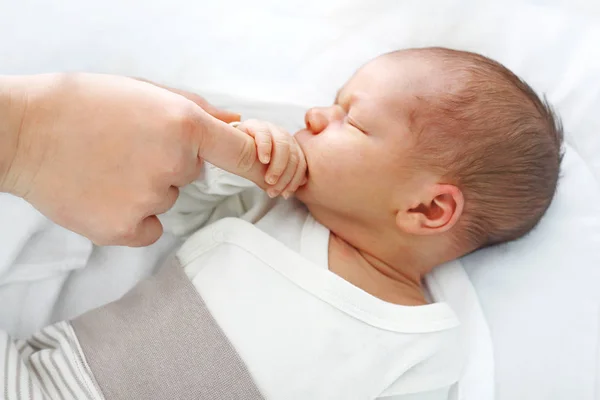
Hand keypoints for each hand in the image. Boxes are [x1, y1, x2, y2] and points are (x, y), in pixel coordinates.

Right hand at [0, 73, 254, 246]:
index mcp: (183, 125)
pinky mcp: (123, 229)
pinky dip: (131, 217)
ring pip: (165, 198)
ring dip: (144, 188)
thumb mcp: (143, 91)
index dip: (256, 164)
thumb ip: (195, 108)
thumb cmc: (83, 104)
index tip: (266, 175)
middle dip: (168, 163)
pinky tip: (103, 194)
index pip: (241, 153)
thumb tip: (236, 122)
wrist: (23, 132)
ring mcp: (149, 199)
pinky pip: (147, 227)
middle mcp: (173, 164)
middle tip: (127, 148)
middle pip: (191, 175)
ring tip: (106, 166)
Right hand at [233, 119, 306, 198]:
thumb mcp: (267, 174)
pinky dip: (266, 149)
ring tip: (269, 179)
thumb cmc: (248, 164)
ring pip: (283, 145)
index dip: (294, 180)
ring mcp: (270, 128)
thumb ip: (283, 178)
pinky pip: (265, 135)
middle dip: (285, 177)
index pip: (300, 162)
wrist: (227, 151)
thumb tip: (300, 184)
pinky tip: (263, 160)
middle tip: (274, 189)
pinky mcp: (255, 125)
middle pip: (294, 155)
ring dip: (278, 166)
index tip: (285, 194)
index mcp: (290, 146)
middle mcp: (282, 135)